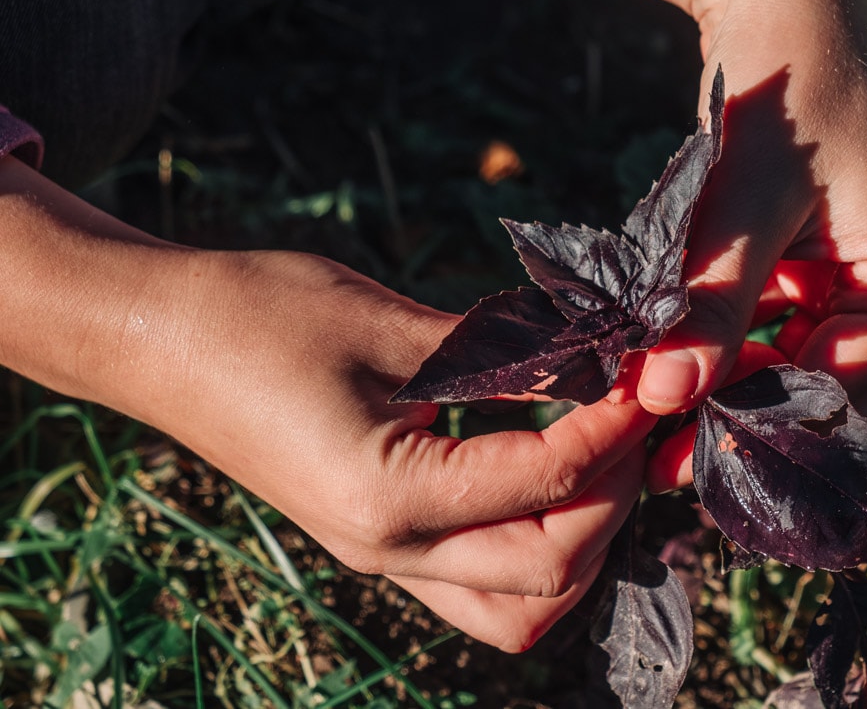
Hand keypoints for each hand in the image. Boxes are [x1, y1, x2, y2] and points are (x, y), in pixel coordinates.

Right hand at [0, 157, 656, 651]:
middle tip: (634, 417)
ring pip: (521, 608)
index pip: (544, 484)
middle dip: (613, 496)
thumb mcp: (390, 324)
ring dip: (582, 544)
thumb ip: (502, 356)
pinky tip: (554, 474)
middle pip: (548, 573)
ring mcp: (383, 557)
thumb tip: (596, 364)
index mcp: (385, 499)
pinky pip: (484, 583)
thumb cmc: (258, 316)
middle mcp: (388, 551)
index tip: (650, 376)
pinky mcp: (382, 542)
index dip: (613, 429)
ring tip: (601, 458)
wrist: (158, 339)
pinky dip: (538, 546)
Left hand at [599, 0, 866, 426]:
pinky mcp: (810, 249)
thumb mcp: (747, 192)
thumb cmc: (788, 72)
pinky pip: (767, 316)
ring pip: (786, 357)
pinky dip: (719, 334)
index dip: (764, 440)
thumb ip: (713, 299)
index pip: (845, 400)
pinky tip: (664, 351)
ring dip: (722, 380)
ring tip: (647, 408)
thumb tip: (664, 396)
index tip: (679, 467)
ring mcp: (851, 268)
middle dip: (739, 418)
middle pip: (817, 387)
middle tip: (652, 451)